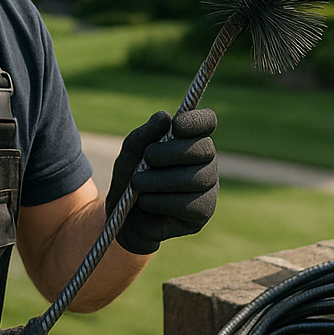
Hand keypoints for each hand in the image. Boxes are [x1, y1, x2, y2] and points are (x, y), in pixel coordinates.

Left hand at [106, 109, 218, 254]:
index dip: (197, 121)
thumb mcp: (130, 154)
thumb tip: (165, 116)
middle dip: (172, 152)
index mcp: (191, 140)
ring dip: (161, 180)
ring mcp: (208, 187)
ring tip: (137, 184)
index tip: (176, 126)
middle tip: (147, 157)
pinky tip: (146, 202)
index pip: (207, 122)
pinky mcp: (204, 211)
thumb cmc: (131, 180)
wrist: (125, 218)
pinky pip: (190, 203)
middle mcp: (206, 161)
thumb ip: (144, 135)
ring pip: (197, 178)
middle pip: (205, 148)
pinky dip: (162, 201)